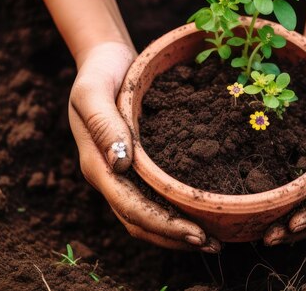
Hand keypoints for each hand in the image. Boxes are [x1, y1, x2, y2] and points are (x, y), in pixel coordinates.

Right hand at [68, 41, 219, 251]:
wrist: (104, 60)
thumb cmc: (98, 73)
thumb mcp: (92, 91)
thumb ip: (104, 124)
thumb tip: (121, 163)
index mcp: (98, 165)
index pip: (131, 207)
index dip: (163, 225)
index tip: (196, 233)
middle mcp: (110, 176)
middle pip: (140, 221)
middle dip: (175, 237)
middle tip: (213, 245)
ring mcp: (123, 173)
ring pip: (148, 215)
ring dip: (177, 231)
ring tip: (212, 239)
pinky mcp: (136, 164)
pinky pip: (155, 196)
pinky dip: (176, 209)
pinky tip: (201, 210)